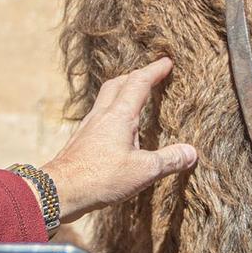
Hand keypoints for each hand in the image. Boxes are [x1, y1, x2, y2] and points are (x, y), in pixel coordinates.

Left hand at [40, 58, 196, 222]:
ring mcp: (89, 127)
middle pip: (117, 84)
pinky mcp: (81, 140)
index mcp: (120, 116)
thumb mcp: (143, 171)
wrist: (59, 190)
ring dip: (121, 91)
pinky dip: (112, 111)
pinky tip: (116, 127)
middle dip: (135, 76)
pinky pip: (99, 115)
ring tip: (135, 98)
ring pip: (106, 98)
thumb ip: (169, 160)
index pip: (139, 83)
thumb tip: (192, 152)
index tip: (167, 62)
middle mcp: (102, 115)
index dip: (154, 71)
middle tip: (150, 75)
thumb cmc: (100, 178)